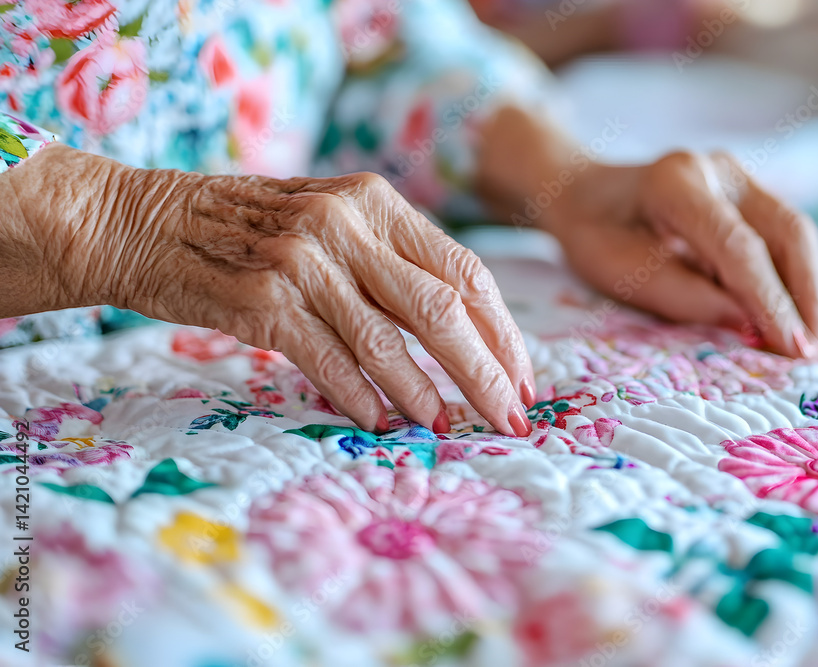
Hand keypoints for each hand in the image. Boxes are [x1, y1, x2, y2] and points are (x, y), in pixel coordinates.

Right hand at [2, 144, 534, 435]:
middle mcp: (345, 224)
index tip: (521, 378)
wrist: (148, 222)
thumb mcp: (332, 222)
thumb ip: (392, 263)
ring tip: (447, 426)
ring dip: (425, 392)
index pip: (464, 271)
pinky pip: (329, 359)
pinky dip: (361, 395)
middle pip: (441, 308)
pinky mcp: (261, 300)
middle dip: (484, 372)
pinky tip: (383, 421)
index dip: (502, 332)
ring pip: (388, 340)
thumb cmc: (252, 230)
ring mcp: (303, 261)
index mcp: (375, 202)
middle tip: (508, 418)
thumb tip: (465, 337)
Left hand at [547, 151, 817, 358]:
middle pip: (787, 231)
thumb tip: (748, 326)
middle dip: (808, 297)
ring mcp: (741, 179)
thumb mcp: (619, 273)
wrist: (586, 194)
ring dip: (814, 292)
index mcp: (677, 183)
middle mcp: (719, 171)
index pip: (739, 246)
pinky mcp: (752, 196)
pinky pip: (788, 238)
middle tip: (817, 355)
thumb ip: (683, 297)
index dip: (770, 301)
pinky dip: (802, 281)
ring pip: (797, 235)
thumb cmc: (596, 235)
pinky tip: (811, 320)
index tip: (793, 349)